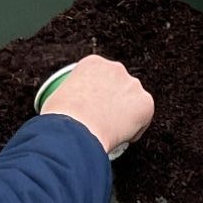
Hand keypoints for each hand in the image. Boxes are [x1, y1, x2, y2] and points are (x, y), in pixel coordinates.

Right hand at [39, 55, 153, 155]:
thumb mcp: (57, 98)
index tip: (93, 108)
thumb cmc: (61, 118)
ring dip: (125, 114)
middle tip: (102, 121)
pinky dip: (134, 130)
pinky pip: (143, 119)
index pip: (100, 77)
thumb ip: (69, 97)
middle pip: (119, 86)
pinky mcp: (145, 103)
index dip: (97, 95)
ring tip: (110, 132)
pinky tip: (121, 138)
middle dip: (113, 101)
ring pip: (132, 101)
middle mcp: (115, 68)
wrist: (75, 130)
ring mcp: (132, 85)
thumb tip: (66, 111)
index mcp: (93, 63)